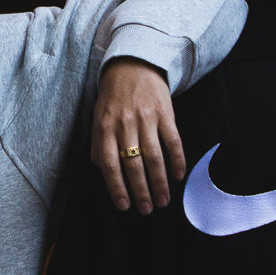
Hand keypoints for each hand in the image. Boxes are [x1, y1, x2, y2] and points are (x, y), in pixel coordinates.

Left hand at [92, 57, 185, 213]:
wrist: (133, 64)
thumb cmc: (113, 96)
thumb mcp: (98, 117)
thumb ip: (97, 144)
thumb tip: (101, 171)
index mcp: (105, 127)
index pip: (109, 164)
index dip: (116, 187)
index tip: (124, 206)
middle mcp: (125, 124)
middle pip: (133, 164)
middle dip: (140, 191)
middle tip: (146, 210)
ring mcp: (146, 118)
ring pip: (154, 157)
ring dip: (159, 183)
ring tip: (162, 201)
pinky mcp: (165, 113)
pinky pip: (173, 141)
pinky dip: (177, 160)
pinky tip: (178, 176)